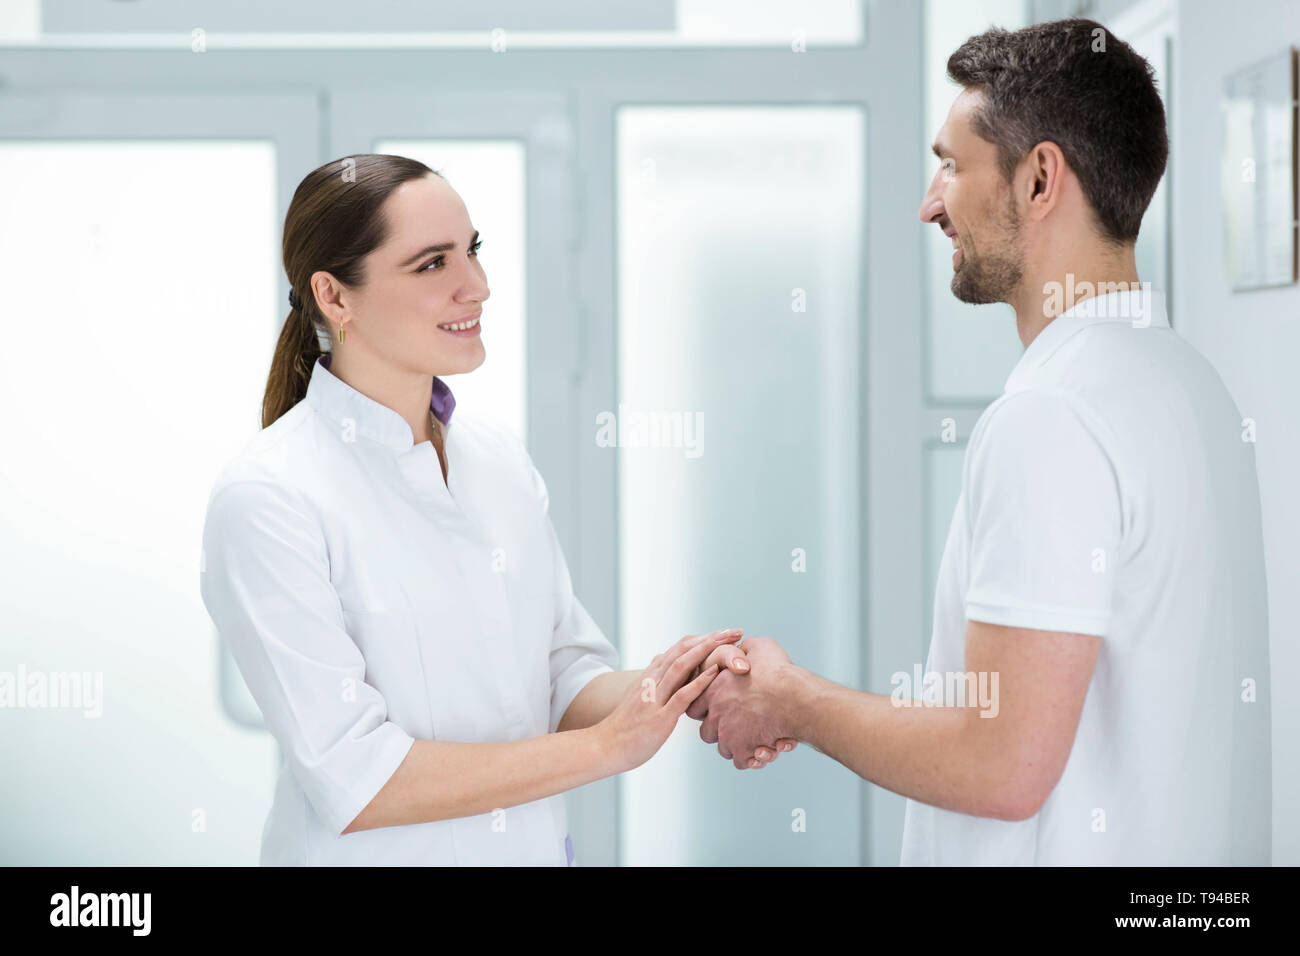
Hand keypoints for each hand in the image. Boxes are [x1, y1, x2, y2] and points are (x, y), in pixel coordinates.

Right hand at [595, 630, 737, 773]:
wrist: (605, 746)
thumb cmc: (624, 725)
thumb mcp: (637, 694)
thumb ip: (651, 678)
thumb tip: (659, 659)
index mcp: (650, 675)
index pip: (679, 648)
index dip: (702, 638)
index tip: (724, 633)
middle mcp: (652, 680)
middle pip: (683, 650)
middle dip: (710, 638)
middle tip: (734, 631)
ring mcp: (655, 697)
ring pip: (681, 666)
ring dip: (706, 651)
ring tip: (728, 642)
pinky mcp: (659, 717)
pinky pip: (681, 695)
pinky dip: (699, 682)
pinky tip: (715, 672)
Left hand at [686, 636, 798, 769]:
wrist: (792, 696)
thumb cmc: (777, 671)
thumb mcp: (757, 647)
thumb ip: (742, 651)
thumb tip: (741, 652)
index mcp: (713, 690)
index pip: (695, 706)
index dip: (708, 707)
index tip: (723, 706)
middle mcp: (716, 715)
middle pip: (708, 731)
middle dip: (722, 730)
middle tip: (741, 724)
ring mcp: (727, 735)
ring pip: (725, 748)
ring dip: (740, 745)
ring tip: (759, 737)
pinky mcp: (743, 750)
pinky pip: (742, 761)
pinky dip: (753, 758)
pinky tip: (767, 747)